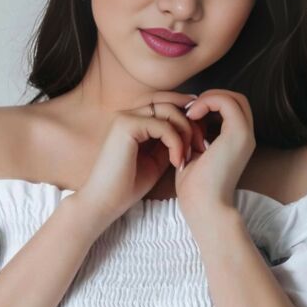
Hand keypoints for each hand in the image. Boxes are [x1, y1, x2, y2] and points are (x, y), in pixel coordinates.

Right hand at [76, 91, 205, 227]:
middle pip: (169, 103)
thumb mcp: (157, 160)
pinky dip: (176, 142)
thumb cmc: (128, 186)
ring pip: (168, 110)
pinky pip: (163, 125)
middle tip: (201, 145)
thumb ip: (170, 142)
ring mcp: (125, 117)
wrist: (105, 203)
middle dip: (191, 122)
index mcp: (133, 121)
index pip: (165, 104)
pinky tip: (177, 161)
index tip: (201, 136)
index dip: (187, 115)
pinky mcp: (126, 125)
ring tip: (188, 156)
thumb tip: (192, 130)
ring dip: (185, 132)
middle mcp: (128, 114)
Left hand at [174, 89, 255, 216]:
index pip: (231, 109)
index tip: (189, 116)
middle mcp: (245, 136)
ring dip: (209, 99)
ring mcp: (245, 134)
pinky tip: (191, 116)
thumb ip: (197, 135)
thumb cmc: (195, 188)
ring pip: (234, 97)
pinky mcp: (238, 134)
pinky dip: (207, 102)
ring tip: (190, 114)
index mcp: (237, 142)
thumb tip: (189, 118)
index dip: (210, 104)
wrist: (204, 206)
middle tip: (190, 111)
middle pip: (236, 99)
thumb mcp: (195, 154)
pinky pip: (226, 102)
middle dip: (211, 98)